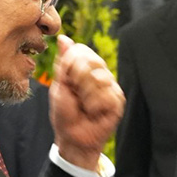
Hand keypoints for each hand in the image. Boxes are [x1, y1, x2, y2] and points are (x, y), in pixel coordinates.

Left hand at [49, 35, 123, 170]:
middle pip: (91, 61)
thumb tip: (64, 38)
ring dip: (85, 95)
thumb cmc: (64, 113)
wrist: (72, 138)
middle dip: (77, 79)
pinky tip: (93, 112)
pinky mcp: (118, 101)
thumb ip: (64, 63)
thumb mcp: (59, 85)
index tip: (66, 80)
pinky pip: (106, 95)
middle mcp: (100, 74)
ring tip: (84, 106)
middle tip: (75, 94)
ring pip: (99, 78)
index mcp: (85, 69)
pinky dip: (94, 105)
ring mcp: (111, 87)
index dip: (71, 63)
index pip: (81, 50)